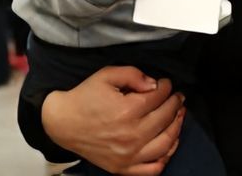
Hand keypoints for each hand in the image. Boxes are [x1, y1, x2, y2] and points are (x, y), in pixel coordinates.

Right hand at [41, 66, 183, 174]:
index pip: (158, 98)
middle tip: (177, 97)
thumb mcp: (105, 76)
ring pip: (166, 143)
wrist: (62, 123)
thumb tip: (154, 84)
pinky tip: (168, 143)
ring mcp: (128, 155)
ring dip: (177, 127)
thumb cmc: (84, 98)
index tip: (167, 84)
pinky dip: (166, 157)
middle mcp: (131, 135)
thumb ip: (132, 74)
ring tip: (178, 116)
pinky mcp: (123, 168)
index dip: (166, 88)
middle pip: (165, 118)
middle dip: (175, 104)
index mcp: (126, 111)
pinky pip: (153, 168)